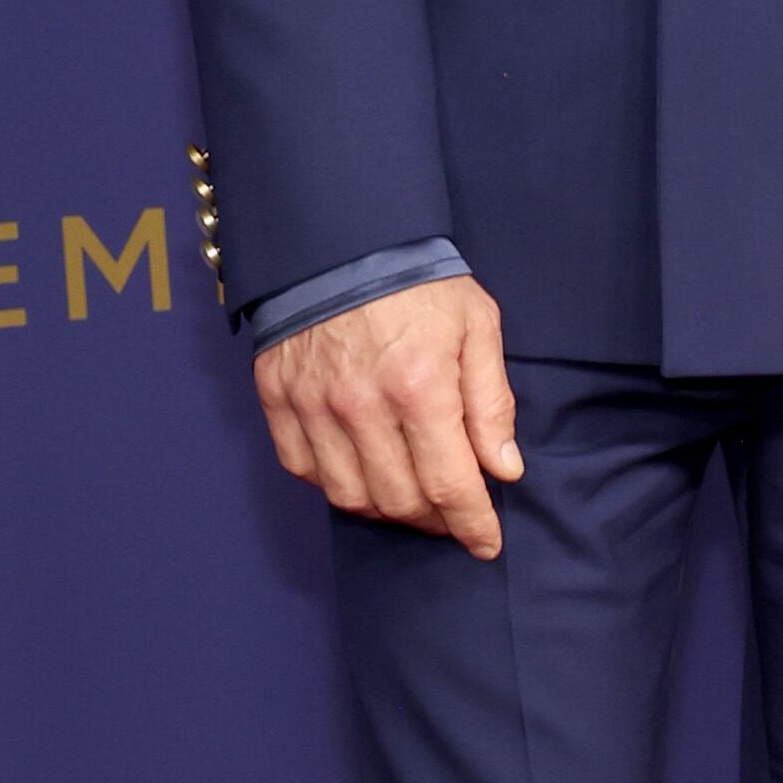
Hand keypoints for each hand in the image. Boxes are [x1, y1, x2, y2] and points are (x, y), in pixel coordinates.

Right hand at [254, 276, 524, 557]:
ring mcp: (313, 406)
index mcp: (419, 387)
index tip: (486, 543)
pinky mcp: (278, 400)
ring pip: (351, 497)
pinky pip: (305, 470)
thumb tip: (504, 469)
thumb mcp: (477, 326)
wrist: (338, 239)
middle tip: (453, 512)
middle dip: (436, 519)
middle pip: (400, 501)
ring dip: (387, 510)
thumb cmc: (418, 282)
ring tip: (412, 498)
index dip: (473, 524)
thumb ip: (491, 402)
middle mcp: (361, 406)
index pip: (450, 485)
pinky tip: (363, 470)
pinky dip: (336, 484)